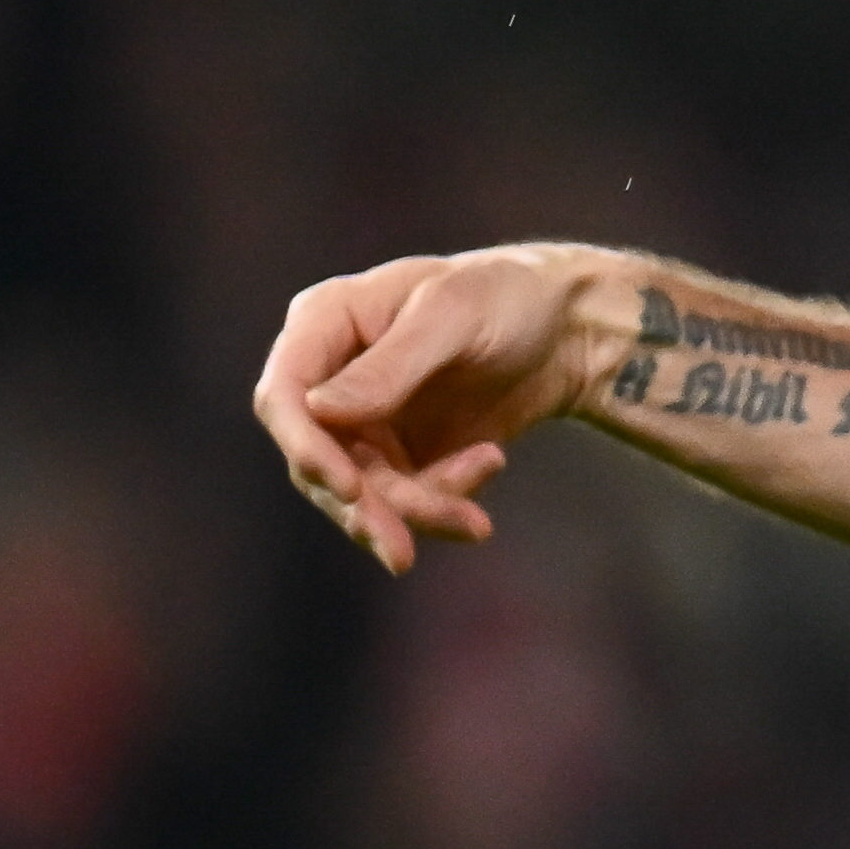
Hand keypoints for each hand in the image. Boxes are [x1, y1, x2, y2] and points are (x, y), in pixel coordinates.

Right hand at [250, 248, 614, 573]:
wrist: (567, 329)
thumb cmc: (506, 296)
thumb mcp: (453, 316)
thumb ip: (390, 366)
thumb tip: (316, 411)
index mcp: (326, 322)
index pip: (282, 394)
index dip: (304, 447)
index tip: (348, 489)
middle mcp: (330, 376)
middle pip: (316, 461)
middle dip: (365, 508)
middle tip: (403, 551)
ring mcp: (361, 422)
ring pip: (360, 495)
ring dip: (415, 513)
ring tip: (475, 519)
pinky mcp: (396, 458)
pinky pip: (401, 503)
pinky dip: (442, 505)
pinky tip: (491, 465)